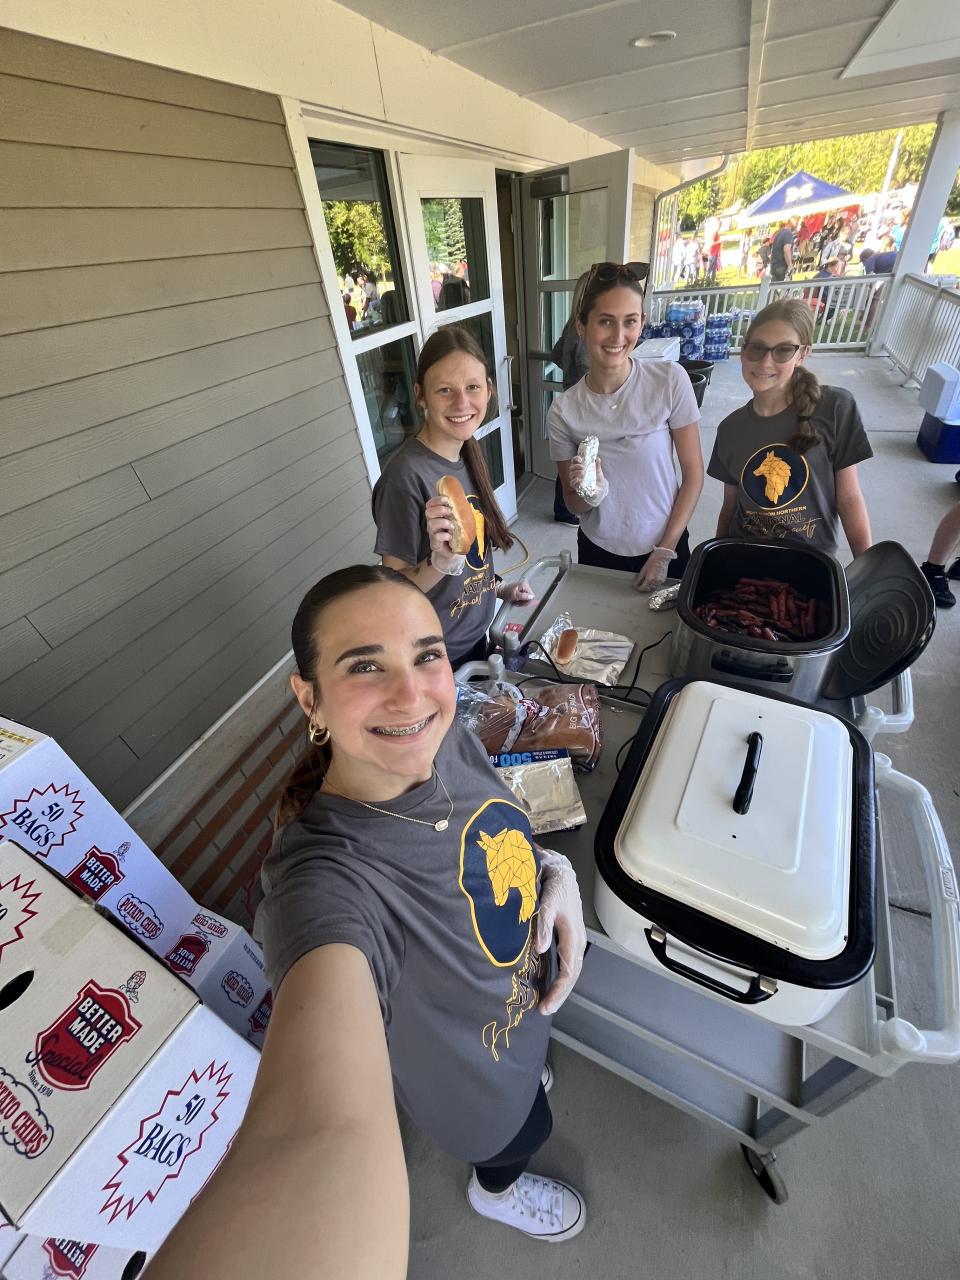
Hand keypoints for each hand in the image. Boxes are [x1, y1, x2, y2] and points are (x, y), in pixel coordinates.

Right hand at [424, 496, 464, 575]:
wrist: (452, 550)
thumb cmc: (454, 532)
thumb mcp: (456, 520)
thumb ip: (457, 511)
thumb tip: (463, 501)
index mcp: (436, 515)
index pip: (430, 504)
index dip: (436, 500)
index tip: (446, 499)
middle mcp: (431, 522)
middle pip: (428, 512)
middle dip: (440, 510)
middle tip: (450, 512)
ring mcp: (432, 533)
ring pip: (431, 524)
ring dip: (443, 522)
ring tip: (452, 526)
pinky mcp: (435, 542)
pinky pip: (437, 536)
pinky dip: (445, 535)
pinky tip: (451, 537)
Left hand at [497, 579, 535, 605]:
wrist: (501, 591)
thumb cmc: (506, 591)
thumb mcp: (514, 595)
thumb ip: (524, 596)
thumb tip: (531, 597)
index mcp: (524, 585)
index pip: (532, 595)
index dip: (527, 601)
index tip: (520, 602)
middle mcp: (525, 585)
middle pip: (529, 598)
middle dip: (523, 601)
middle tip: (516, 601)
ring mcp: (524, 588)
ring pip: (526, 599)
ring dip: (521, 602)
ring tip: (515, 600)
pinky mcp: (522, 591)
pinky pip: (524, 598)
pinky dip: (519, 600)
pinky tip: (515, 600)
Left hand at [534, 848, 585, 1015]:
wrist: (560, 870)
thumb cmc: (554, 886)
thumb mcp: (548, 902)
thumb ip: (544, 925)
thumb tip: (540, 949)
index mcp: (574, 937)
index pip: (569, 973)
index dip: (558, 991)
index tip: (545, 1006)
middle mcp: (576, 941)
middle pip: (571, 976)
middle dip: (559, 995)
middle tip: (544, 1010)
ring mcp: (572, 940)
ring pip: (570, 970)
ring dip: (559, 987)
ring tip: (545, 1002)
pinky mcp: (566, 937)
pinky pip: (565, 962)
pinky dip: (557, 975)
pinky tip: (546, 981)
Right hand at [567, 455, 607, 507]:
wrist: (600, 490)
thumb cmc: (598, 480)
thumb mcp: (599, 472)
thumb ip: (597, 465)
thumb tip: (597, 458)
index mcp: (581, 467)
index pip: (575, 461)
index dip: (576, 459)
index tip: (580, 459)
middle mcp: (577, 473)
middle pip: (571, 467)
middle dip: (576, 466)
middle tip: (583, 467)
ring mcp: (576, 480)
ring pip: (571, 474)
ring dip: (576, 472)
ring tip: (583, 472)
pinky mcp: (577, 487)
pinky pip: (572, 483)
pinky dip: (574, 480)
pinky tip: (578, 479)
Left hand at [634, 545, 675, 592]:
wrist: (661, 558)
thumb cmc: (652, 562)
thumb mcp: (643, 570)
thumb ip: (639, 579)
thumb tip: (635, 584)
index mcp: (649, 579)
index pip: (643, 588)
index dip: (639, 588)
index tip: (636, 587)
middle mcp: (655, 582)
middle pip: (648, 589)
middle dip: (643, 588)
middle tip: (640, 584)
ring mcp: (660, 581)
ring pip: (652, 587)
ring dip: (648, 586)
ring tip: (646, 580)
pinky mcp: (663, 580)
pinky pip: (657, 584)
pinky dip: (653, 583)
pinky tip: (652, 578)